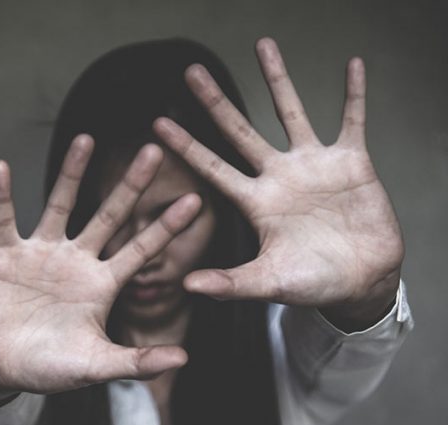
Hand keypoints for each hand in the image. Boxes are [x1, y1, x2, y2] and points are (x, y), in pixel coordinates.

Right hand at [0, 136, 202, 400]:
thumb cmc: (49, 370)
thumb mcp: (96, 366)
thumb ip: (137, 361)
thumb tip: (184, 358)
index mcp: (102, 285)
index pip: (141, 249)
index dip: (167, 227)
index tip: (196, 200)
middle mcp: (76, 261)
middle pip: (109, 216)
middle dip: (132, 186)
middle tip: (155, 151)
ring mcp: (40, 254)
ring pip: (60, 205)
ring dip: (71, 173)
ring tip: (86, 138)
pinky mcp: (4, 255)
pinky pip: (4, 219)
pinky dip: (1, 195)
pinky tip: (1, 168)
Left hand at [153, 37, 403, 328]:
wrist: (361, 282)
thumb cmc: (312, 284)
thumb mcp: (269, 283)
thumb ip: (230, 283)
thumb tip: (187, 286)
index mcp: (255, 203)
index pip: (212, 167)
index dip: (186, 146)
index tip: (157, 124)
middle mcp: (278, 177)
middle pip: (239, 131)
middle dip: (215, 102)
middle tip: (191, 71)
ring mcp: (313, 166)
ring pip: (291, 113)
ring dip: (278, 80)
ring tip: (261, 44)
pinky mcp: (351, 163)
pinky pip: (353, 120)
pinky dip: (355, 95)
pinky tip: (352, 66)